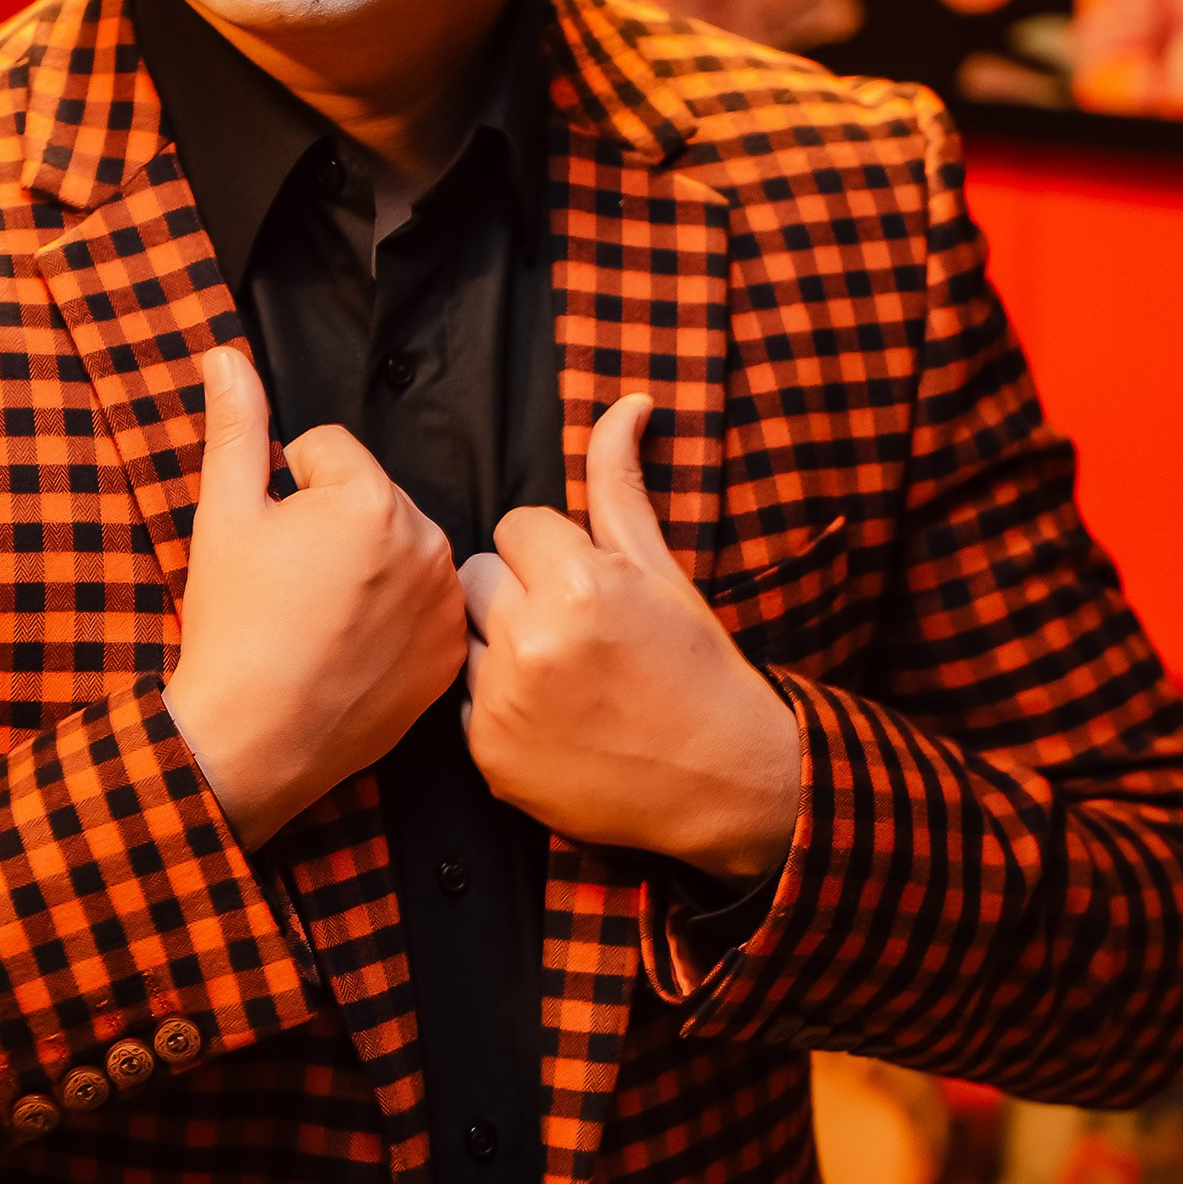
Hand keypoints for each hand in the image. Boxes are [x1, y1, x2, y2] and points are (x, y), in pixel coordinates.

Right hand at [165, 346, 467, 850]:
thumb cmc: (233, 625)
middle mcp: (425, 542)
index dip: (288, 488)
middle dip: (334, 524)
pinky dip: (394, 616)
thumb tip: (226, 354)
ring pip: (400, 548)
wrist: (253, 739)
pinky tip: (352, 648)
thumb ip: (236, 425)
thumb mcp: (223, 515)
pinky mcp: (450, 652)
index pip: (329, 450)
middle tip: (294, 584)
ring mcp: (444, 602)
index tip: (273, 543)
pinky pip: (424, 604)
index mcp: (370, 498)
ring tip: (321, 617)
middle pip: (372, 497)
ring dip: (368, 566)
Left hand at [460, 395, 799, 882]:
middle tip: (572, 627)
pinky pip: (461, 698)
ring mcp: (503, 702)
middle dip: (516, 591)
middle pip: (476, 576)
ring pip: (461, 634)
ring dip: (497, 644)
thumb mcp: (661, 568)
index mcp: (576, 583)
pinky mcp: (487, 753)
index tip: (588, 587)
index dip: (552, 552)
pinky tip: (549, 716)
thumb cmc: (695, 665)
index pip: (515, 526)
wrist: (722, 780)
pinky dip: (495, 703)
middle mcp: (530, 640)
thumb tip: (627, 403)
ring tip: (560, 671)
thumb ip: (621, 483)